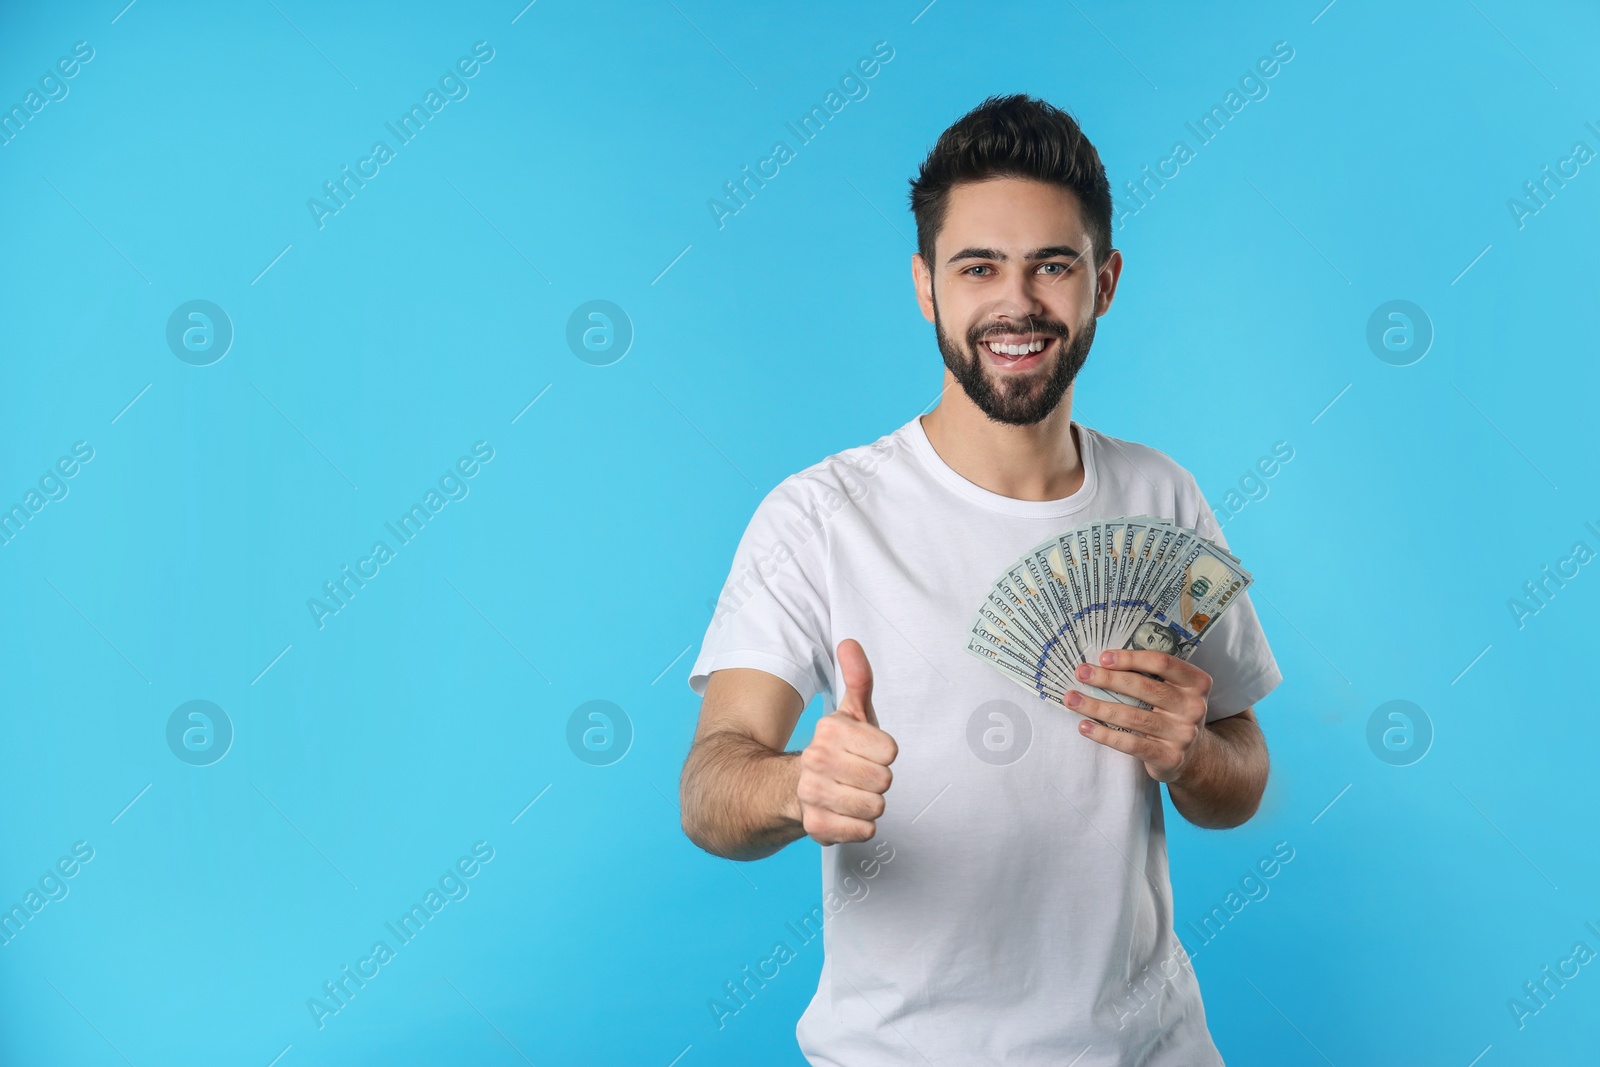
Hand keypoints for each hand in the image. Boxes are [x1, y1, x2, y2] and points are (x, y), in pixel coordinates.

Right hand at [796, 639, 897, 844]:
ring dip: (869, 804)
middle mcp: (815, 760)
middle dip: (877, 781)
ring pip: (876, 807)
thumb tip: (849, 642)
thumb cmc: (834, 750)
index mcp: (829, 730)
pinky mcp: (815, 826)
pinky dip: (859, 826)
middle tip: (857, 776)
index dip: (883, 754)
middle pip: (884, 781)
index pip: (890, 751)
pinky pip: (864, 831)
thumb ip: (857, 679)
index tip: (866, 753)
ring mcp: (812, 794)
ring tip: (851, 795)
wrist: (790, 789)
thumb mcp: (849, 714)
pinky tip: (843, 814)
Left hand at [1065, 649, 1211, 783]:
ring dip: (1097, 706)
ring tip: (1072, 699)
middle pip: (1144, 687)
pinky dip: (1103, 734)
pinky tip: (1084, 726)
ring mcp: (1183, 734)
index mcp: (1196, 683)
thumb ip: (1150, 676)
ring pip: (1132, 716)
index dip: (1131, 658)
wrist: (1193, 757)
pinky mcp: (1169, 757)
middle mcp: (1193, 707)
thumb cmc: (1172, 714)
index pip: (1162, 663)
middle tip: (1081, 673)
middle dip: (1107, 679)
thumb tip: (1103, 662)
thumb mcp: (1172, 691)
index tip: (1103, 657)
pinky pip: (1130, 743)